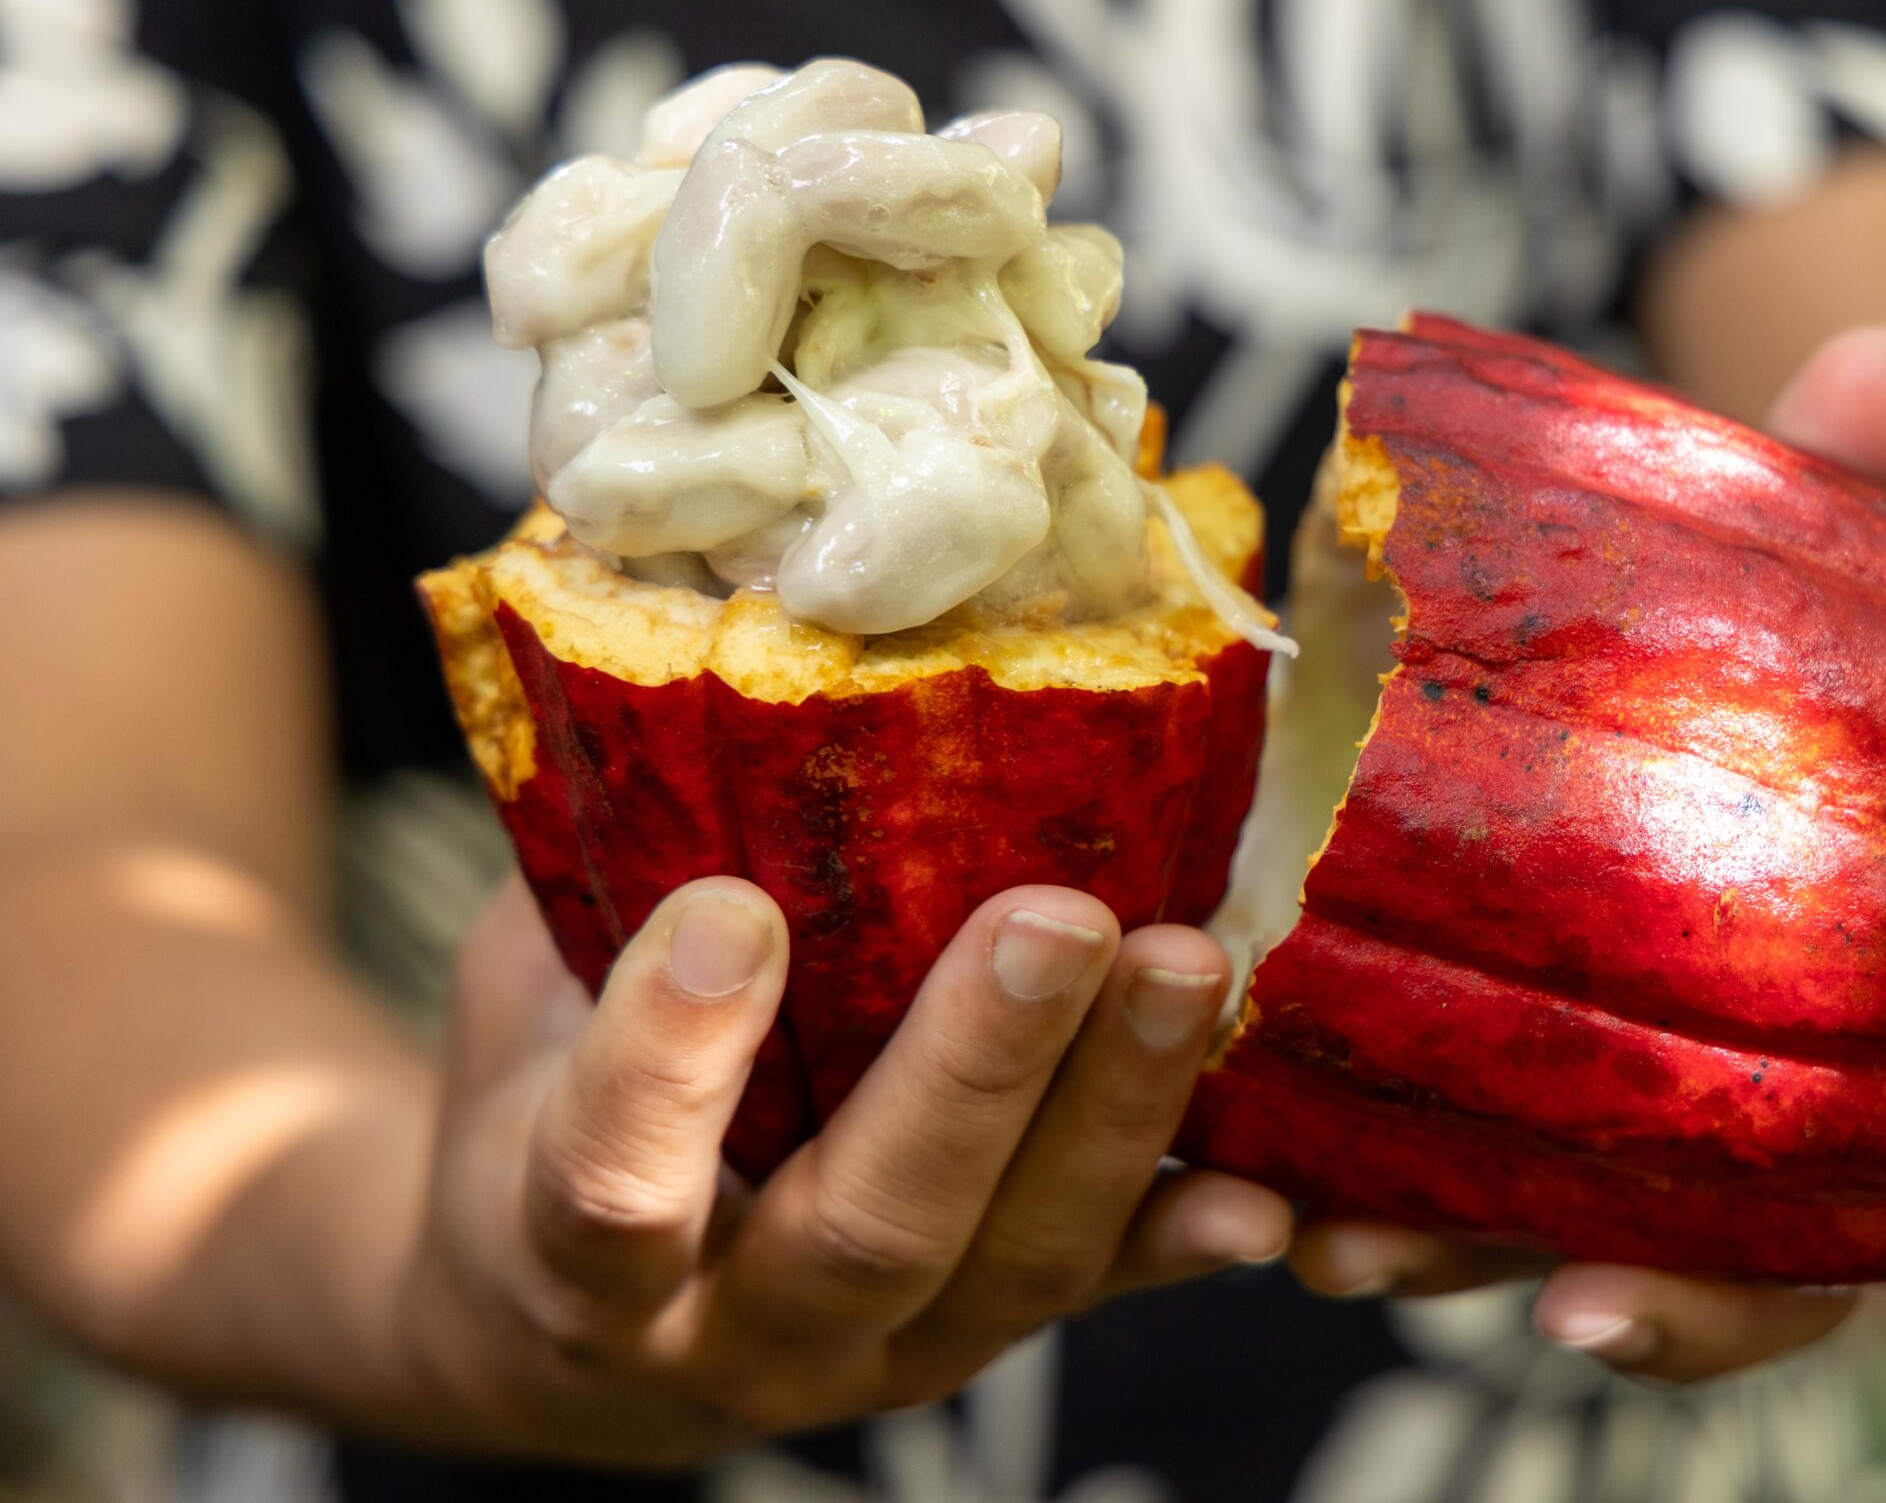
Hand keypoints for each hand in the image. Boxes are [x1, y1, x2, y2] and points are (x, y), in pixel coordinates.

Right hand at [397, 877, 1290, 1462]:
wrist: (555, 1315)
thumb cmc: (545, 1098)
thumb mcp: (529, 997)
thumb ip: (598, 879)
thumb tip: (672, 623)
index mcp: (575, 1253)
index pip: (611, 1183)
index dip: (668, 1061)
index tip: (733, 910)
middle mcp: (735, 1330)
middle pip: (863, 1232)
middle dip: (969, 1077)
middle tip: (1053, 922)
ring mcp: (880, 1353)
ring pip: (1010, 1266)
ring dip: (1110, 1115)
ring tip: (1186, 966)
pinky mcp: (985, 1335)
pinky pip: (1097, 1293)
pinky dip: (1180, 1238)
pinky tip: (1265, 1188)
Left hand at [1286, 325, 1885, 1380]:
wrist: (1685, 674)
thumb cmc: (1799, 651)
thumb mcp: (1823, 575)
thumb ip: (1851, 499)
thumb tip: (1875, 358)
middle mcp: (1779, 1110)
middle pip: (1769, 1269)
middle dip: (1683, 1309)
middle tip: (1576, 1304)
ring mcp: (1631, 1115)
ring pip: (1574, 1244)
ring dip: (1466, 1265)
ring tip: (1339, 1249)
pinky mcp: (1488, 1080)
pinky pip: (1432, 1169)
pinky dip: (1363, 1193)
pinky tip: (1256, 1182)